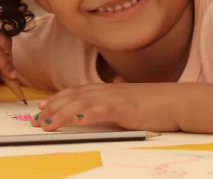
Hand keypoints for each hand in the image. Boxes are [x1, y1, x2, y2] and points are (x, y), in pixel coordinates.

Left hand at [30, 83, 189, 131]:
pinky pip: (99, 110)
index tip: (42, 107)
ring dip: (60, 114)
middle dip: (51, 108)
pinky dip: (84, 114)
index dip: (56, 99)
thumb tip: (110, 92)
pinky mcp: (122, 108)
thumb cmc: (155, 103)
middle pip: (71, 97)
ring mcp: (113, 98)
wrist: (176, 101)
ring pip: (79, 104)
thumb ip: (116, 98)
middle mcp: (105, 90)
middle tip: (36, 119)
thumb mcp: (129, 100)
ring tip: (46, 124)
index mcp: (106, 89)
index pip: (75, 92)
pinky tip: (74, 119)